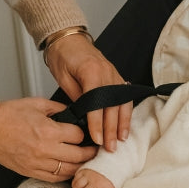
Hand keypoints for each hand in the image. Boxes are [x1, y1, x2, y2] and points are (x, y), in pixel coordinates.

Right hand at [0, 97, 95, 180]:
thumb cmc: (8, 114)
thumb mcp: (37, 103)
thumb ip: (58, 108)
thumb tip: (72, 112)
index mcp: (48, 130)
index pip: (78, 136)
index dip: (84, 134)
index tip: (85, 134)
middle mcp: (45, 149)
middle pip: (78, 156)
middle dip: (89, 153)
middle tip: (94, 151)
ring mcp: (38, 163)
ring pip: (68, 170)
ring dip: (79, 167)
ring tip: (85, 162)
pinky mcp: (30, 171)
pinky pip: (54, 178)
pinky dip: (64, 175)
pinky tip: (69, 170)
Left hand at [45, 33, 131, 152]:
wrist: (69, 40)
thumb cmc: (62, 57)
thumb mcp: (63, 78)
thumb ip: (76, 97)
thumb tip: (83, 120)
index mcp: (91, 72)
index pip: (96, 104)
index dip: (97, 124)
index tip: (96, 140)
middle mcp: (107, 73)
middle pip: (112, 107)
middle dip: (111, 130)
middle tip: (109, 148)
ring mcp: (114, 74)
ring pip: (122, 104)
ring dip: (122, 124)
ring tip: (120, 141)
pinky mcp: (116, 77)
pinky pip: (125, 98)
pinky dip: (126, 113)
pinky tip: (124, 126)